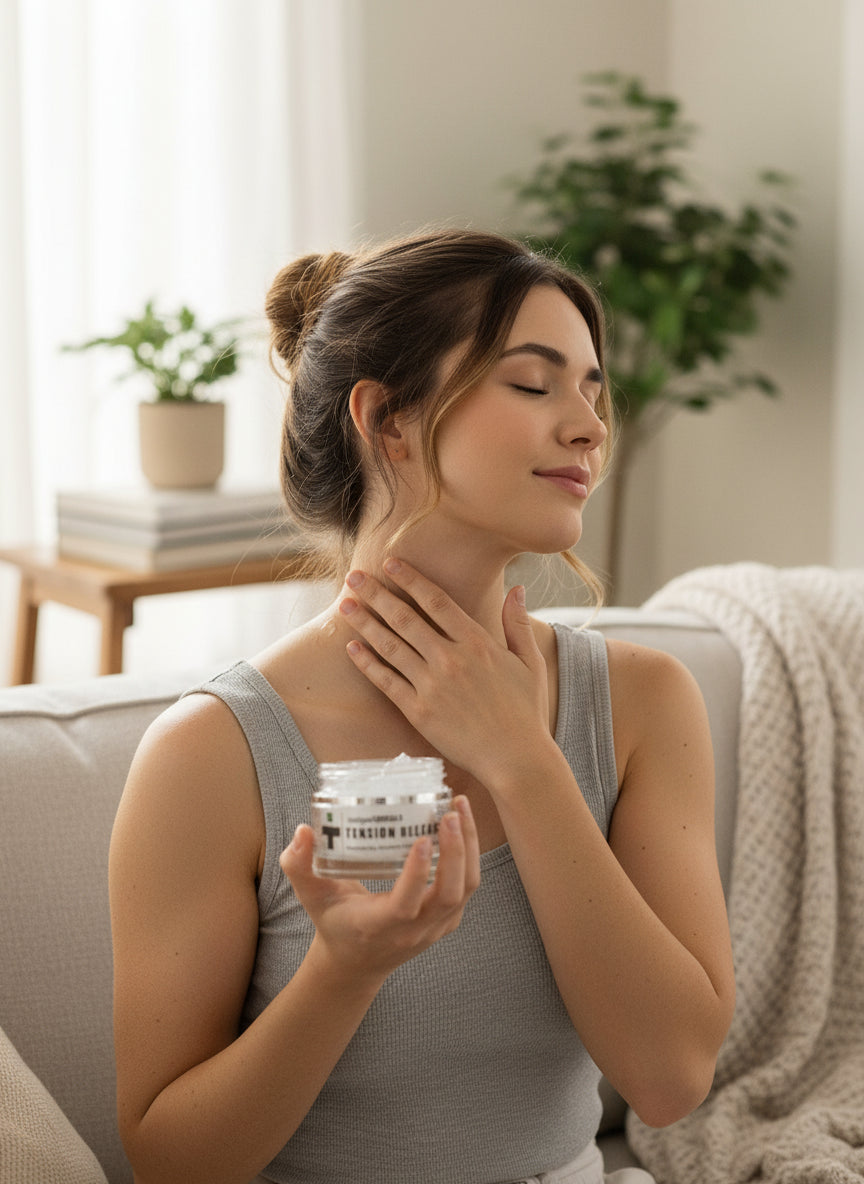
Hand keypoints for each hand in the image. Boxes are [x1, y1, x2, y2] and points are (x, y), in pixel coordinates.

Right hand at [280, 795, 479, 982]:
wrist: (356, 965)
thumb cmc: (334, 924)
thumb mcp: (311, 897)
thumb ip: (298, 866)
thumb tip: (302, 831)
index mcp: (378, 926)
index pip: (405, 905)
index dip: (417, 874)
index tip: (421, 838)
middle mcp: (413, 931)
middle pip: (449, 895)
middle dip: (455, 852)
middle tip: (450, 813)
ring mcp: (435, 928)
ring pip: (466, 889)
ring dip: (468, 848)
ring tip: (461, 807)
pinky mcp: (447, 920)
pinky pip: (468, 888)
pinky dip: (469, 855)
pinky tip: (462, 824)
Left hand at [338, 558, 552, 784]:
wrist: (515, 758)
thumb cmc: (525, 711)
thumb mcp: (530, 663)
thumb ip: (517, 623)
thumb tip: (516, 588)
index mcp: (478, 643)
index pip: (437, 601)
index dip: (411, 579)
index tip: (391, 563)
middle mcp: (451, 660)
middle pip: (405, 618)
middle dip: (376, 595)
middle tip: (354, 577)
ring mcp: (432, 686)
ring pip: (391, 646)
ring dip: (365, 623)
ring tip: (345, 606)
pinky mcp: (419, 712)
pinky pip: (387, 682)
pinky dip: (368, 663)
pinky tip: (352, 648)